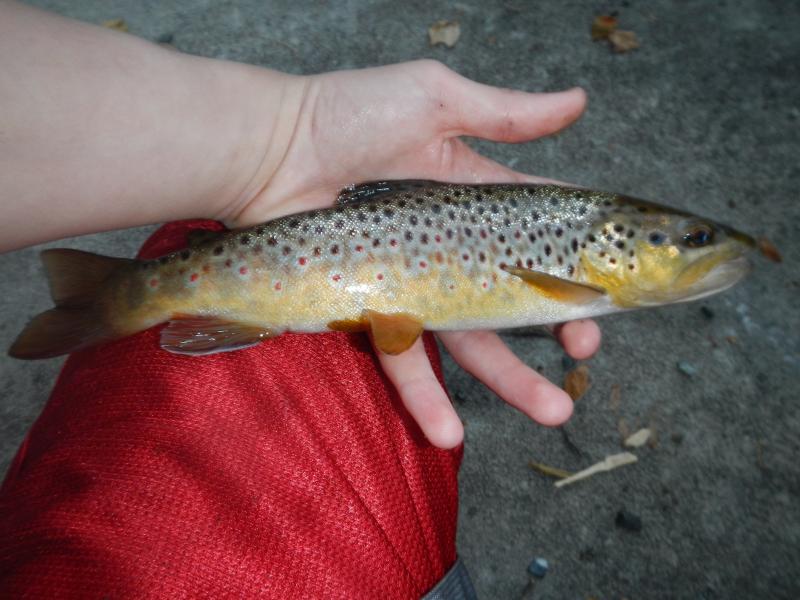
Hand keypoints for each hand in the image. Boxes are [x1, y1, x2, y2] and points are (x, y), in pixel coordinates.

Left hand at [232, 60, 600, 448]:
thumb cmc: (346, 116)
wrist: (267, 152)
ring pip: (469, 340)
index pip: (539, 230)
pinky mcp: (372, 311)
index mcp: (470, 198)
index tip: (613, 283)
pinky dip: (424, 398)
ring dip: (512, 379)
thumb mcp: (434, 99)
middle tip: (589, 350)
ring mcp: (411, 284)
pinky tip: (450, 434)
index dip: (578, 256)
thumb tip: (580, 100)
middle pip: (514, 296)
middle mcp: (447, 247)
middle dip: (559, 325)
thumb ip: (505, 113)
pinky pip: (402, 359)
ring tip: (554, 411)